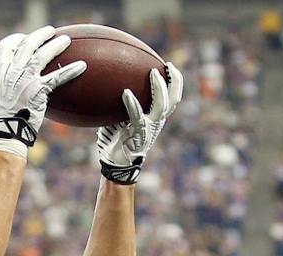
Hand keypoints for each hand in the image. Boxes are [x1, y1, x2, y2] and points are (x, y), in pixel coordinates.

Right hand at [0, 26, 87, 154]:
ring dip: (56, 46)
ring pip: (42, 56)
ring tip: (66, 40)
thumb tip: (20, 78)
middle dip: (40, 35)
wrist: (6, 131)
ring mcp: (24, 79)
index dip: (16, 39)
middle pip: (27, 45)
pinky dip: (70, 70)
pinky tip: (82, 66)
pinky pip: (57, 77)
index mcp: (0, 70)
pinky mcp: (37, 90)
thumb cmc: (4, 117)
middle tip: (51, 31)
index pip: (6, 46)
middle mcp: (11, 71)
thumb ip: (9, 81)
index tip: (24, 38)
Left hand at [96, 64, 180, 184]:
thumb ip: (120, 102)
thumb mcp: (119, 116)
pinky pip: (137, 117)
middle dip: (174, 81)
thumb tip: (107, 82)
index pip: (172, 97)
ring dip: (159, 88)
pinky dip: (132, 104)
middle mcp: (157, 122)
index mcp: (156, 117)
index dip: (175, 81)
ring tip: (152, 73)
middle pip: (173, 99)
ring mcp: (149, 129)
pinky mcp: (138, 135)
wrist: (115, 163)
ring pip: (162, 106)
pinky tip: (126, 92)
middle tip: (167, 66)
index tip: (169, 65)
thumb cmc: (115, 138)